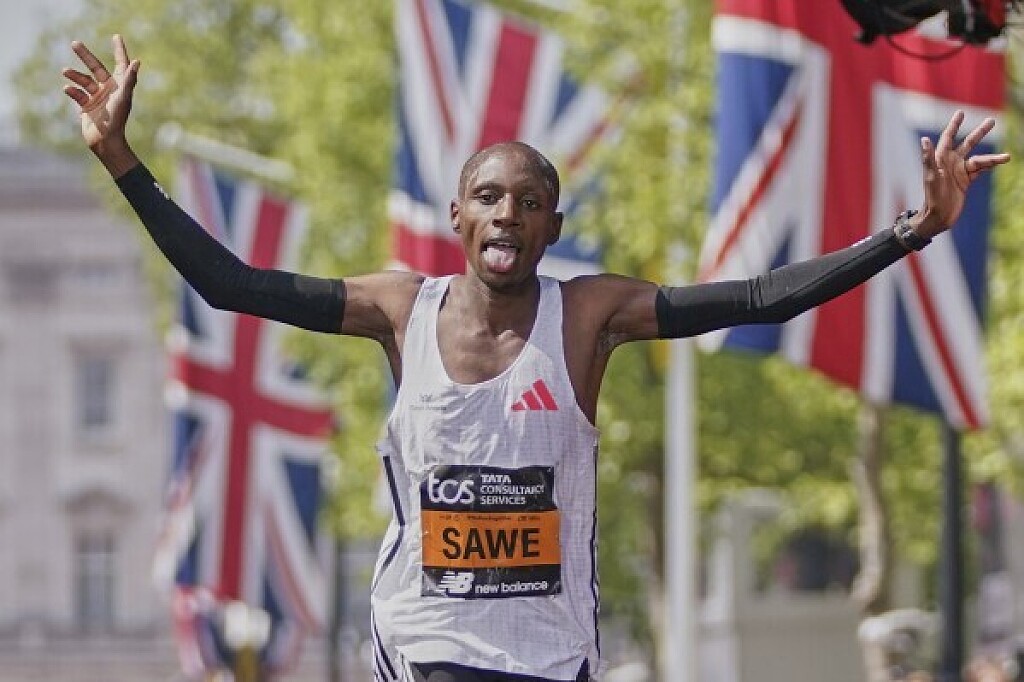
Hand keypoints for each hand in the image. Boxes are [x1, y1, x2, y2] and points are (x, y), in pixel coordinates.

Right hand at [63, 35, 139, 163]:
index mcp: (119, 86)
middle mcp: (108, 90)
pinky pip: (77, 94)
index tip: (116, 37)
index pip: (120, 64)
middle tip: (75, 43)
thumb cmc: (117, 120)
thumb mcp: (123, 97)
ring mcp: (97, 98)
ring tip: (65, 71)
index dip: (119, 51)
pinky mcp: (87, 107)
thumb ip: (128, 80)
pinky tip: (67, 89)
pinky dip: (72, 91)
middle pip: (96, 68)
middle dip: (86, 56)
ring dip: (74, 75)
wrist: (106, 142)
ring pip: (83, 80)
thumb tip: (137, 62)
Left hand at [913, 110, 1010, 238]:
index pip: (948, 137)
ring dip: (992, 158)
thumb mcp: (930, 176)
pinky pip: (980, 170)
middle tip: (991, 120)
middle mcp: (950, 163)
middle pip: (967, 143)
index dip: (954, 125)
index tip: (961, 113)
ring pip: (978, 159)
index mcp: (940, 159)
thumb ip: (928, 158)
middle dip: (979, 133)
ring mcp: (959, 172)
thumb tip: (924, 139)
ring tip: (1007, 157)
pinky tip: (1001, 162)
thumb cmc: (932, 196)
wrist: (938, 216)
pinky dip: (990, 166)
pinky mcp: (965, 181)